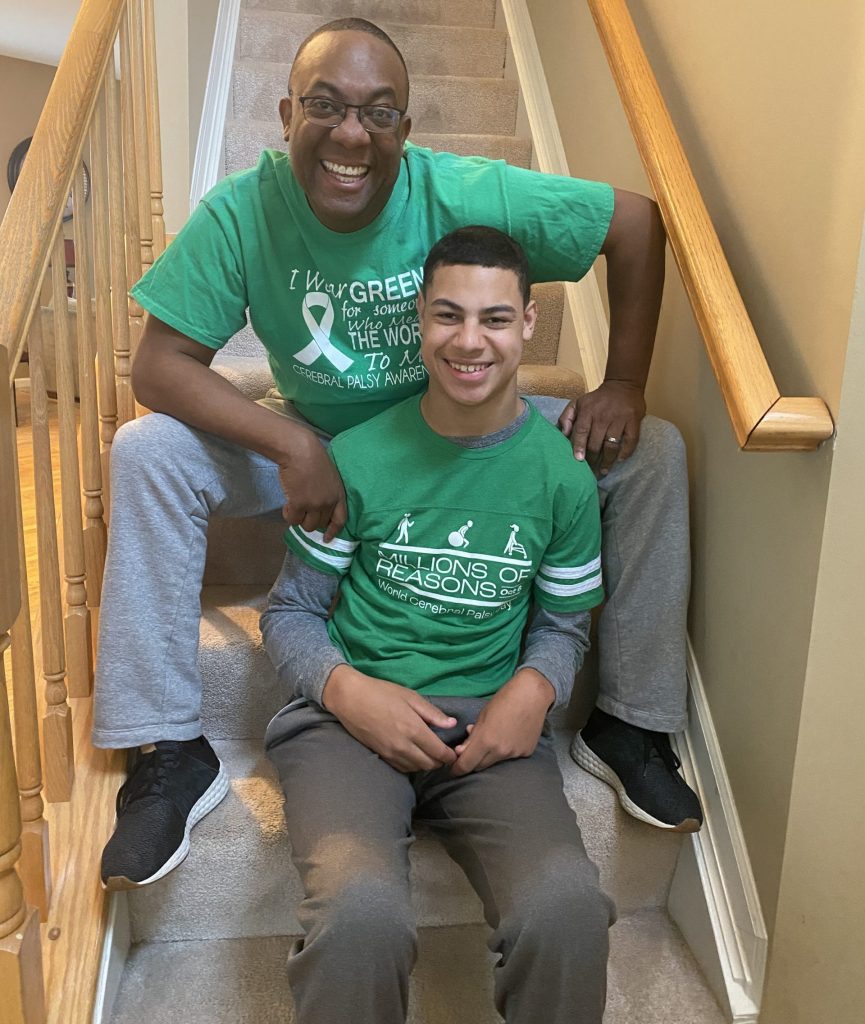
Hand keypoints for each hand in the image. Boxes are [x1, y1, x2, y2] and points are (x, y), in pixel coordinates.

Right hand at [277, 432, 346, 541]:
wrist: (299, 450)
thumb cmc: (312, 457)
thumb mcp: (329, 476)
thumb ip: (327, 492)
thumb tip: (317, 507)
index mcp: (338, 494)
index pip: (340, 520)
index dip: (333, 531)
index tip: (326, 538)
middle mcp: (329, 502)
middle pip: (319, 524)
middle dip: (309, 520)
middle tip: (301, 510)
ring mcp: (315, 505)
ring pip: (306, 526)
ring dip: (299, 518)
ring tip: (293, 505)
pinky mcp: (300, 504)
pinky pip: (293, 520)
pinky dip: (288, 514)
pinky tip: (287, 504)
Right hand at [322, 666, 457, 772]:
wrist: (350, 698)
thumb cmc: (381, 692)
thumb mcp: (410, 697)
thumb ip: (432, 713)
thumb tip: (452, 724)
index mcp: (414, 730)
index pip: (439, 752)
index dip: (449, 755)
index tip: (454, 752)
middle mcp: (403, 746)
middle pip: (429, 764)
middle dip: (439, 761)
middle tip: (443, 752)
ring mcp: (391, 753)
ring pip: (416, 768)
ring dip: (426, 764)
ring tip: (429, 753)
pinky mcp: (381, 755)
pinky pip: (402, 768)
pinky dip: (412, 766)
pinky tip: (413, 756)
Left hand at [451, 670, 553, 775]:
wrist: (532, 694)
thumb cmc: (504, 700)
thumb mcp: (482, 716)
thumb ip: (472, 737)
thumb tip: (461, 752)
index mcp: (486, 740)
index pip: (466, 765)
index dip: (457, 769)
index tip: (454, 769)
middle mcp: (500, 751)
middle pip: (480, 767)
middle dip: (473, 762)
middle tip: (471, 752)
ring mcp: (515, 753)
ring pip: (495, 762)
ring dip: (490, 755)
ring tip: (494, 738)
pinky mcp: (526, 752)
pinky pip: (510, 757)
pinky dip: (506, 751)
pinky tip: (509, 736)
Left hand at [557, 380, 645, 476]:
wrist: (623, 385)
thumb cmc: (598, 399)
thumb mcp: (578, 402)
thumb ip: (567, 417)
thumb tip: (562, 434)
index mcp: (588, 411)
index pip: (581, 431)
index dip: (579, 446)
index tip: (578, 460)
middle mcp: (603, 415)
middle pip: (596, 442)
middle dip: (592, 459)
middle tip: (590, 472)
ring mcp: (619, 419)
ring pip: (612, 445)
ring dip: (607, 461)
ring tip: (604, 471)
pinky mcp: (634, 421)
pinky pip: (631, 440)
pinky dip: (626, 452)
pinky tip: (620, 460)